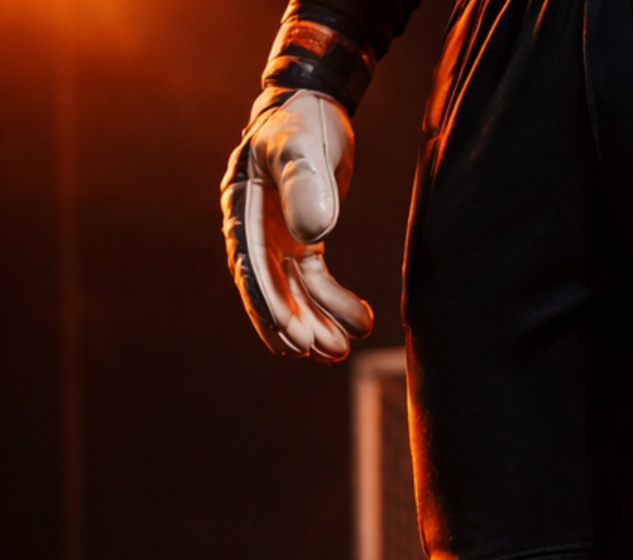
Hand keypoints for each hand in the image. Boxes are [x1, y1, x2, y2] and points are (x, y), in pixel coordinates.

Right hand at [220, 90, 373, 360]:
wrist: (316, 105)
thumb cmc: (304, 122)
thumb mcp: (301, 146)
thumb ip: (303, 184)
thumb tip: (313, 236)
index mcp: (243, 209)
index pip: (252, 267)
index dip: (270, 306)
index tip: (292, 338)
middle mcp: (256, 229)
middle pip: (272, 289)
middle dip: (296, 325)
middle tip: (321, 353)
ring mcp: (279, 238)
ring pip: (296, 293)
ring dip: (318, 323)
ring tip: (341, 352)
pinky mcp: (303, 241)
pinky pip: (316, 282)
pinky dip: (336, 303)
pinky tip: (360, 322)